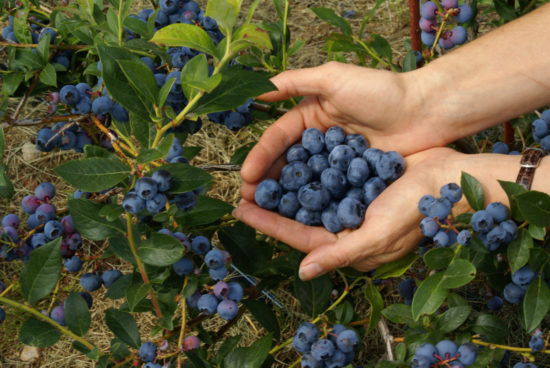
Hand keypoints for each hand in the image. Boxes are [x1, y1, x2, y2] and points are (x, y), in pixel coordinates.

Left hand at [235, 147, 467, 280]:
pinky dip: (309, 171)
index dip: (269, 223)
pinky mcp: (359, 185)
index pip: (299, 236)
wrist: (448, 178)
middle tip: (242, 192)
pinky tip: (291, 158)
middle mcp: (347, 228)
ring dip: (286, 187)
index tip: (241, 210)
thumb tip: (303, 273)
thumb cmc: (415, 209)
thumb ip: (339, 254)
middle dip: (271, 206)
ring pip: (310, 197)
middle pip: (300, 217)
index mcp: (348, 246)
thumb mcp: (377, 235)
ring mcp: (353, 206)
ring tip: (260, 174)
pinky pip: (327, 180)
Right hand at [240, 62, 444, 195]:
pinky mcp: (354, 176)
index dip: (261, 156)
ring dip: (286, 194)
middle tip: (250, 200)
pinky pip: (329, 190)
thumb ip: (296, 82)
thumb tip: (260, 89)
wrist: (426, 110)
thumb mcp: (334, 79)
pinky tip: (301, 216)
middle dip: (268, 180)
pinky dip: (314, 201)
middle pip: (288, 161)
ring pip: (305, 178)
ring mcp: (337, 160)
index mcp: (311, 115)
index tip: (246, 177)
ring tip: (268, 213)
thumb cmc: (380, 91)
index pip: (279, 138)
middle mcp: (320, 139)